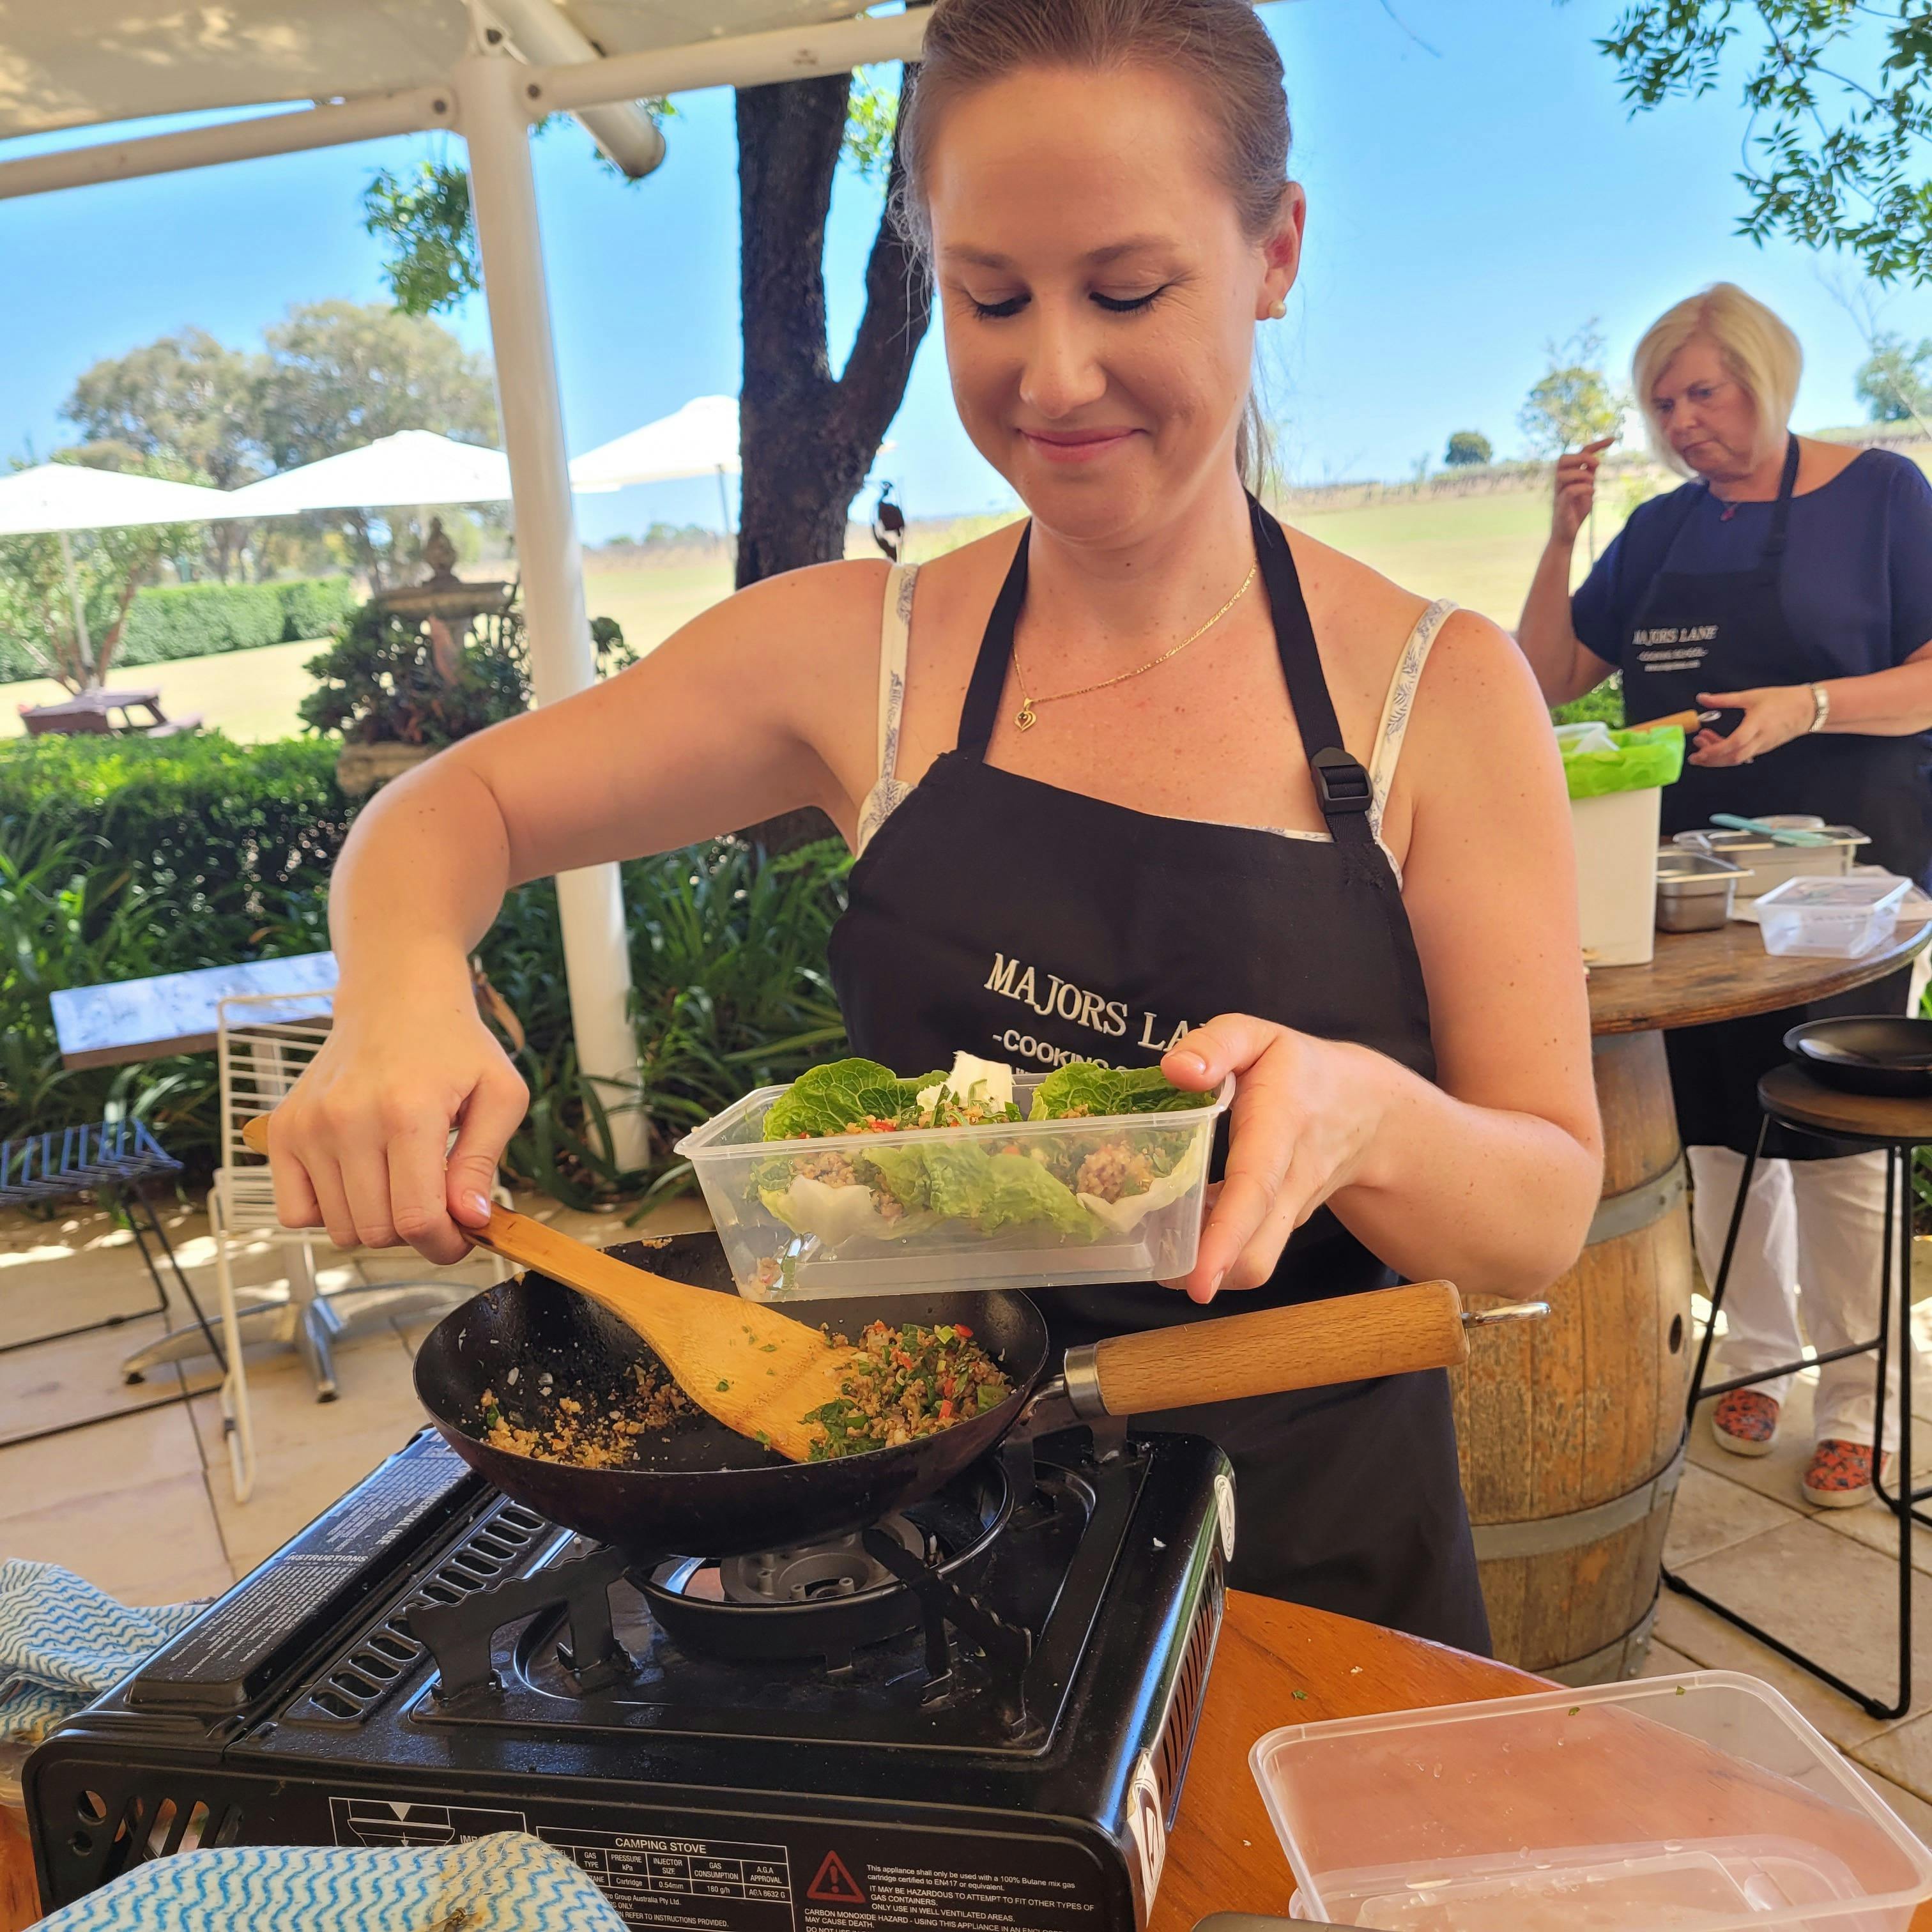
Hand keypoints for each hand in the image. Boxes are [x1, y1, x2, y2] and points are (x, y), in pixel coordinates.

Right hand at [265, 979, 528, 1264]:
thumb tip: (470, 1220)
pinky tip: (360, 1179)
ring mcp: (307, 1126)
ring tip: (401, 1181)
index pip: (417, 1218)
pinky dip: (329, 1211)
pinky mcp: (281, 1130)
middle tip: (436, 1201)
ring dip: (376, 1222)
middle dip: (415, 1233)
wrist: (395, 998)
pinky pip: (295, 1213)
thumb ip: (483, 1162)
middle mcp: (347, 1120)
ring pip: (340, 1229)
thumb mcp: (500, 1094)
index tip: (461, 1237)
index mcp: (407, 1112)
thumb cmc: (455, 1047)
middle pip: (377, 1231)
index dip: (444, 1245)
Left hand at [1157, 1016, 1393, 1304]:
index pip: (1254, 1189)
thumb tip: (1175, 1070)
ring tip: (1161, 1250)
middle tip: (1156, 1269)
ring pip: (1254, 1262)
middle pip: (1258, 1252)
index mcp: (1281, 1126)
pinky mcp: (1282, 1225)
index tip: (1199, 1278)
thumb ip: (1216, 1044)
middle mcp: (1290, 1180)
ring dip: (1207, 1269)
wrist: (1366, 1109)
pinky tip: (1183, 1233)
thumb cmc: (1298, 1068)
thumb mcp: (1258, 1036)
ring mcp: (1290, 1210)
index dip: (1224, 1236)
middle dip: (1208, 1274)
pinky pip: (1251, 1252)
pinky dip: (1216, 1254)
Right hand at [1551, 437, 1613, 546]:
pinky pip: (1570, 490)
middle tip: (1596, 465)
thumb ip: (1589, 476)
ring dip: (1582, 475)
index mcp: (1569, 476)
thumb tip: (1595, 461)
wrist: (1567, 534)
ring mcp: (1559, 493)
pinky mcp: (1560, 505)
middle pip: (1563, 458)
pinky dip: (1584, 489)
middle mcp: (1561, 482)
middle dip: (1582, 457)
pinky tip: (1591, 493)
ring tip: (1592, 484)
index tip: (1613, 439)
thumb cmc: (1576, 512)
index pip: (1579, 453)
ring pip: (1563, 474)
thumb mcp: (1587, 490)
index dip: (1596, 444)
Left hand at [1689, 684, 1814, 766]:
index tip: (1699, 751)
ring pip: (1737, 758)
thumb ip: (1724, 699)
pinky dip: (1728, 753)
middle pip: (1733, 758)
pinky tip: (1717, 742)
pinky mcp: (1764, 748)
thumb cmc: (1782, 700)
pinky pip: (1743, 755)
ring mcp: (1762, 746)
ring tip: (1703, 742)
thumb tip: (1703, 698)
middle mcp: (1760, 740)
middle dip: (1711, 760)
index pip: (1734, 743)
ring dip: (1718, 755)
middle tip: (1694, 756)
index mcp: (1757, 725)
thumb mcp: (1751, 696)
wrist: (1808, 709)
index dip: (1715, 750)